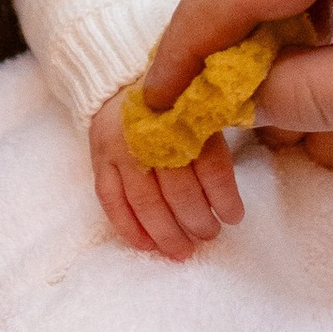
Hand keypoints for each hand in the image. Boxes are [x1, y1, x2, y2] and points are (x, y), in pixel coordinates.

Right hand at [88, 87, 242, 261]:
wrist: (117, 81)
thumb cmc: (170, 101)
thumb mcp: (198, 105)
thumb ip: (214, 134)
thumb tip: (233, 182)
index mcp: (185, 114)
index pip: (210, 163)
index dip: (223, 196)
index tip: (234, 217)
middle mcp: (151, 132)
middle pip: (177, 188)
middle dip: (196, 219)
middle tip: (210, 235)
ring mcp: (120, 147)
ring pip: (145, 200)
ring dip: (166, 232)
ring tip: (183, 250)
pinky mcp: (98, 159)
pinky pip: (111, 200)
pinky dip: (129, 227)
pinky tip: (146, 245)